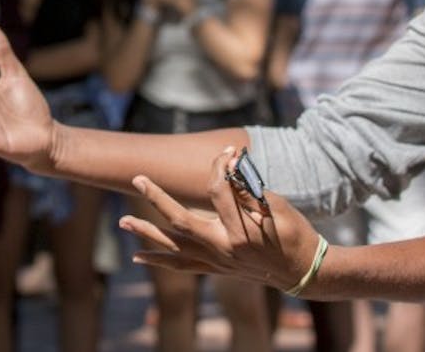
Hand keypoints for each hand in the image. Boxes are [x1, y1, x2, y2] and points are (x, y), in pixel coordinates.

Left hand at [120, 146, 323, 294]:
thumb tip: (226, 166)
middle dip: (157, 198)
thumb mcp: (277, 206)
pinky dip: (160, 259)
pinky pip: (182, 265)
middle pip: (181, 220)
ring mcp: (217, 262)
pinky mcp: (215, 268)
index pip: (218, 191)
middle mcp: (223, 249)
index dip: (220, 167)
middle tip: (137, 178)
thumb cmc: (294, 233)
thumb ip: (247, 188)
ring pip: (174, 247)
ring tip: (122, 222)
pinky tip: (138, 256)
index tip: (227, 153)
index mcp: (240, 231)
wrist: (303, 271)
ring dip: (147, 234)